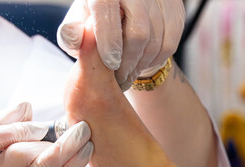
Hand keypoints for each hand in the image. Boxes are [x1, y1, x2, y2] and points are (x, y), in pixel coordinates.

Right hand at [0, 103, 92, 166]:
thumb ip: (5, 128)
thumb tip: (24, 105)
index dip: (17, 127)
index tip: (41, 126)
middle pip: (18, 153)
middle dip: (46, 141)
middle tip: (66, 134)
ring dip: (67, 147)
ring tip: (83, 134)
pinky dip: (73, 164)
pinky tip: (85, 152)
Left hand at [57, 0, 184, 90]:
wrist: (122, 16)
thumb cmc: (94, 24)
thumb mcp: (77, 28)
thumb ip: (71, 34)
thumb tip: (73, 37)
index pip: (107, 13)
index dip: (110, 43)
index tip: (110, 65)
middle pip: (138, 32)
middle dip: (128, 63)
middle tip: (119, 81)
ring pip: (156, 40)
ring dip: (142, 65)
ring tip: (128, 77)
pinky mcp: (173, 7)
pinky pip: (171, 40)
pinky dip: (157, 59)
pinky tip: (143, 64)